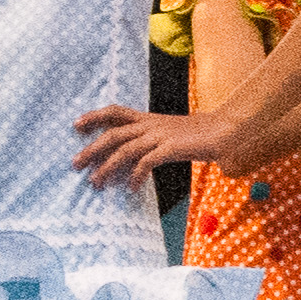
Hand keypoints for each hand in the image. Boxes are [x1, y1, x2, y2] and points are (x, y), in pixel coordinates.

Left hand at [70, 103, 229, 187]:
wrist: (225, 131)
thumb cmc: (199, 135)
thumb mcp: (170, 132)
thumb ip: (151, 140)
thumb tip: (132, 159)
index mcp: (149, 118)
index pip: (115, 111)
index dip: (94, 116)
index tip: (76, 125)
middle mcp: (150, 124)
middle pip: (112, 134)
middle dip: (91, 149)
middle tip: (75, 164)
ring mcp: (160, 135)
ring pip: (124, 150)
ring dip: (106, 167)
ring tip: (95, 182)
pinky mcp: (171, 147)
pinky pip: (146, 163)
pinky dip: (135, 176)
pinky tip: (130, 188)